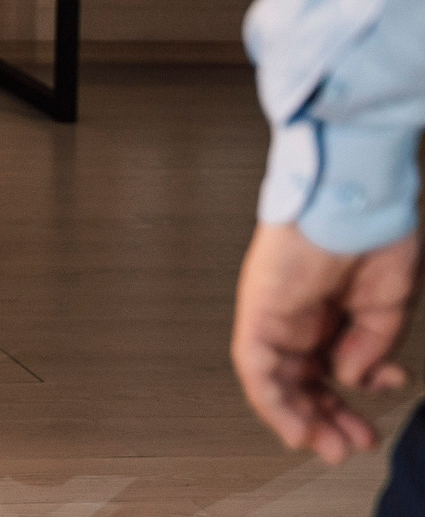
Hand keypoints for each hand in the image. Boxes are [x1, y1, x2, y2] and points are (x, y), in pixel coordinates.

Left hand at [232, 221, 418, 462]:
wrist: (355, 194)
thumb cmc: (373, 231)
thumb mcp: (387, 305)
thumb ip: (370, 345)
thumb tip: (352, 377)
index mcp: (329, 310)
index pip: (330, 366)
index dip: (352, 396)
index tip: (374, 414)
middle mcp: (298, 314)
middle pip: (300, 378)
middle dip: (326, 417)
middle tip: (348, 444)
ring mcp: (274, 312)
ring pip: (275, 379)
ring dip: (300, 418)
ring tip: (328, 447)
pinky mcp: (257, 309)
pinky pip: (255, 364)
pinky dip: (272, 400)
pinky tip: (295, 427)